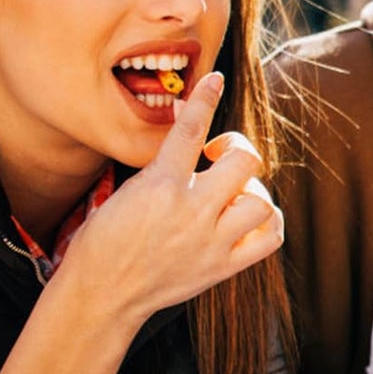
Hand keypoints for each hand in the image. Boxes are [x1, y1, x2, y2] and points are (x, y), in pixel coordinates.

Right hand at [60, 72, 283, 323]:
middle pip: (245, 162)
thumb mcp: (124, 193)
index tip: (214, 79)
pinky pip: (270, 237)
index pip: (190, 130)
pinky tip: (248, 219)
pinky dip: (267, 223)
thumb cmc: (105, 241)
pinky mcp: (223, 266)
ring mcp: (211, 241)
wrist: (102, 294)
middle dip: (237, 151)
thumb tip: (187, 132)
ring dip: (252, 192)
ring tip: (231, 196)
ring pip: (262, 201)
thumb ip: (161, 167)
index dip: (204, 99)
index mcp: (159, 185)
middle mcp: (191, 211)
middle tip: (220, 159)